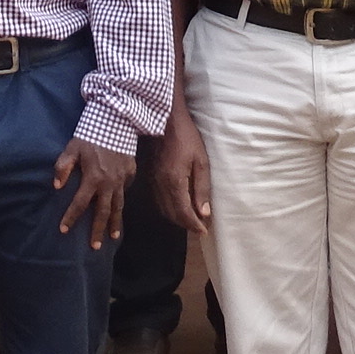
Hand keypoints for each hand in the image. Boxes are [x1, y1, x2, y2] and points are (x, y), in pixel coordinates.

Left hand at [51, 136, 135, 247]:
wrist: (118, 121)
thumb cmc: (91, 134)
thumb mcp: (72, 148)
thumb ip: (63, 166)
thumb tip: (56, 185)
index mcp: (93, 179)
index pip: (79, 204)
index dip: (71, 218)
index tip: (63, 230)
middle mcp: (109, 184)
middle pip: (103, 212)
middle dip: (97, 230)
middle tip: (94, 246)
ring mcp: (122, 180)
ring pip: (118, 206)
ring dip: (114, 223)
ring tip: (113, 237)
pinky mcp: (130, 173)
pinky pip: (125, 192)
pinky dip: (122, 203)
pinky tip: (119, 211)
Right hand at [153, 102, 212, 233]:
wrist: (165, 121)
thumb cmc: (187, 138)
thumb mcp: (201, 162)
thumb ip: (202, 188)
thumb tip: (204, 212)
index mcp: (174, 182)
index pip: (184, 213)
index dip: (194, 225)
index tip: (204, 232)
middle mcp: (160, 186)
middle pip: (172, 215)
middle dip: (186, 224)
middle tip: (200, 227)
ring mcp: (153, 182)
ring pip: (164, 209)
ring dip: (177, 218)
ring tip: (191, 218)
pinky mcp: (150, 177)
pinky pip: (158, 200)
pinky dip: (169, 208)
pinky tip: (178, 205)